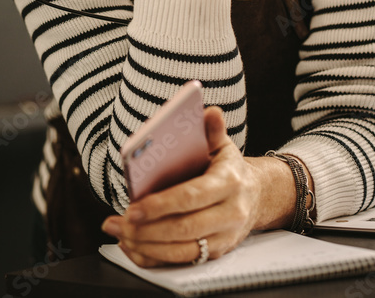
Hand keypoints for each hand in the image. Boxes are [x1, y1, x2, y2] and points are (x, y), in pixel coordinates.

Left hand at [101, 107, 298, 266]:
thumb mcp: (223, 145)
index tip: (134, 207)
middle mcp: (230, 213)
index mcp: (229, 183)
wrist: (256, 195)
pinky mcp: (215, 253)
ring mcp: (224, 237)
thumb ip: (212, 130)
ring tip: (119, 232)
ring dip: (146, 245)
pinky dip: (153, 257)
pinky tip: (132, 246)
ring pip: (182, 250)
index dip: (161, 205)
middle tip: (119, 222)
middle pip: (184, 228)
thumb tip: (210, 112)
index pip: (191, 196)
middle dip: (147, 229)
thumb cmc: (228, 168)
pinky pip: (181, 262)